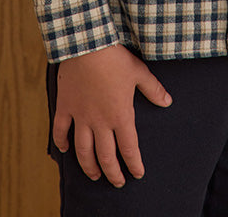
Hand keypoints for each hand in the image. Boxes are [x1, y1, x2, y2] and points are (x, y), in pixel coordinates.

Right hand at [53, 44, 171, 187]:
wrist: (86, 45)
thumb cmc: (114, 58)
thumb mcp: (139, 72)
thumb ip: (153, 90)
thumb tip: (167, 101)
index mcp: (120, 115)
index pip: (129, 148)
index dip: (134, 164)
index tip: (137, 173)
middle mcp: (99, 121)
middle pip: (105, 156)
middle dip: (112, 173)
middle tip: (117, 182)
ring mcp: (80, 116)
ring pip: (83, 151)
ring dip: (88, 166)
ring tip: (94, 175)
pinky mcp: (65, 107)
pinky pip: (60, 130)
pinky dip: (61, 142)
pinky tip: (64, 150)